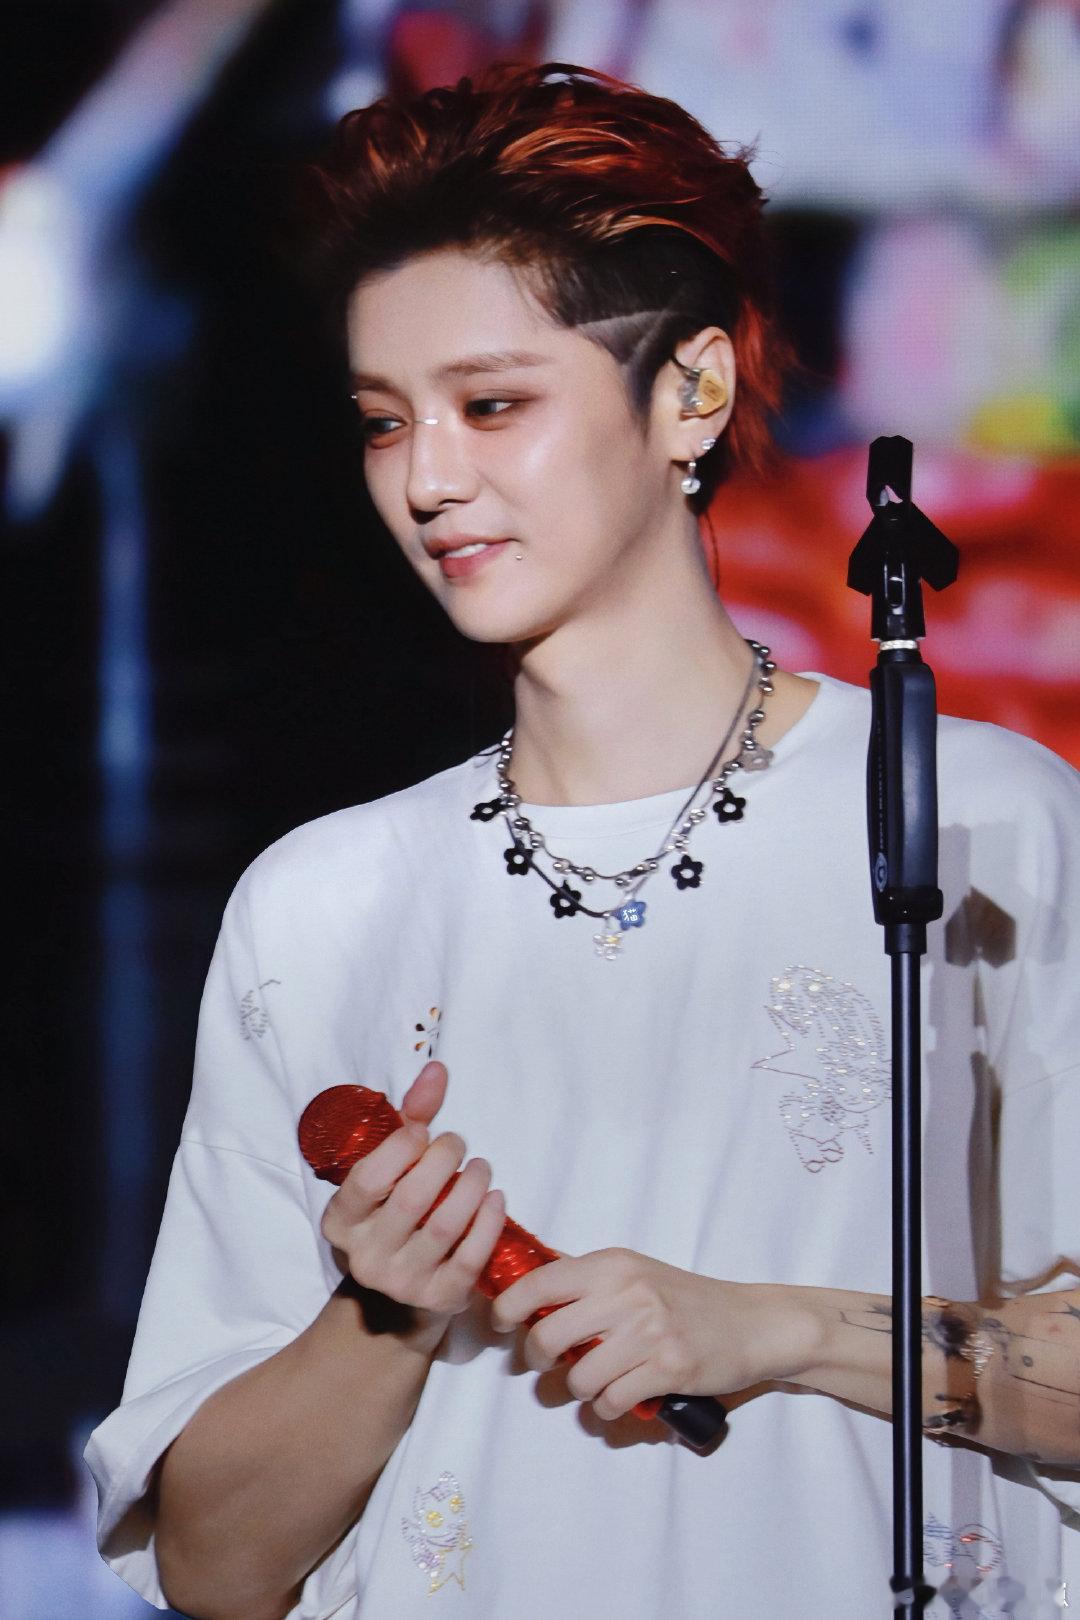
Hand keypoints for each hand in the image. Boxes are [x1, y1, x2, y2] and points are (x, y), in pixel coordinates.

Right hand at [320, 1062, 505, 1346]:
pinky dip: (489, 1223)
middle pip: (411, 1200)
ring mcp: (401, 1283)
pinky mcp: (438, 1299)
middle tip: (458, 1144)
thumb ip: (409, 1118)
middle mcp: (365, 1256)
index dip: (400, 1148)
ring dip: (471, 1188)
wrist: (400, 1296)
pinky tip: (496, 1198)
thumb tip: (437, 1069)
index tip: (423, 1131)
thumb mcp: (391, 1168)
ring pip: (443, 1228)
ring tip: (481, 1166)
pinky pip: (470, 1258)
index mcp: (341, 1221)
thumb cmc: (396, 1213)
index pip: (368, 1180)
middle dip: (443, 1161)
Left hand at [491, 1248, 817, 1420]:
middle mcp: (627, 1293)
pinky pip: (611, 1402)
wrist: (750, 1323)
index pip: (538, 1282)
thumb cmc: (686, 1298)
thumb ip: (587, 1278)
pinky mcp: (668, 1369)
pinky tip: (618, 1399)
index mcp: (613, 1264)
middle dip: (538, 1358)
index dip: (507, 1307)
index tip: (501, 1323)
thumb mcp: (635, 1271)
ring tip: (596, 1382)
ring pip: (578, 1377)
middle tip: (550, 1362)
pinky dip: (607, 1409)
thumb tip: (528, 1280)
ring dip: (580, 1389)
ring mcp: (649, 1332)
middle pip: (547, 1336)